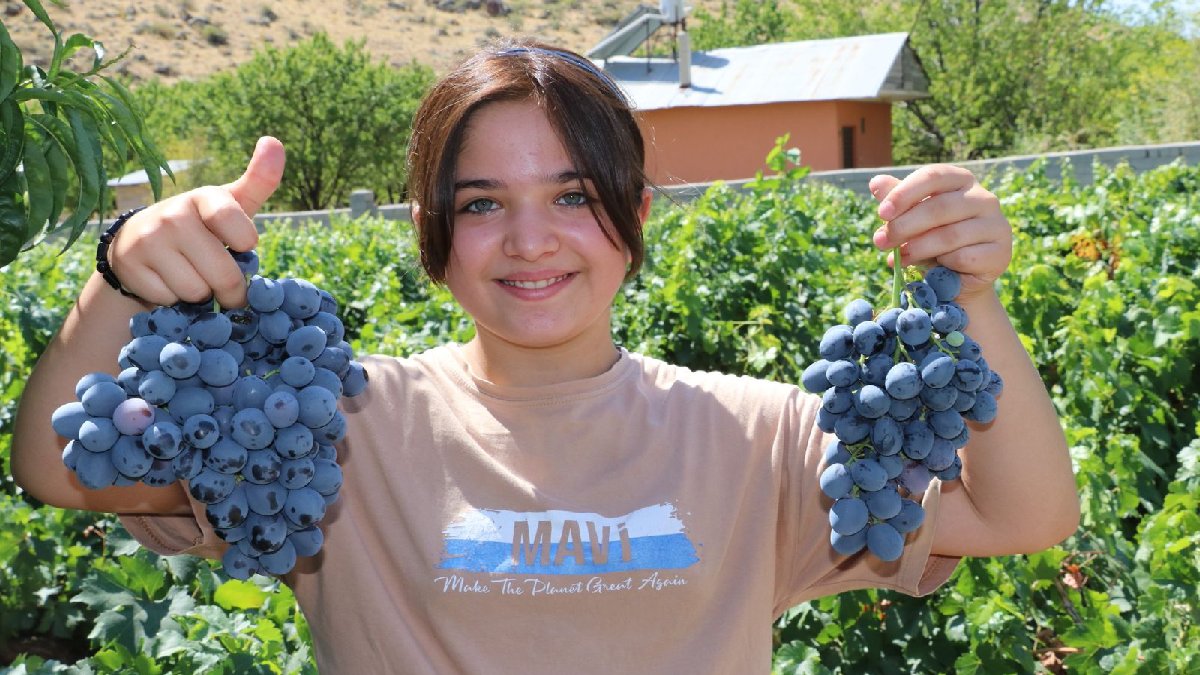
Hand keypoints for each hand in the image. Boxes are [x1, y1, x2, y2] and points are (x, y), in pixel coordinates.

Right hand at [108, 137, 285, 307]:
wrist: (142, 242)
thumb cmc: (203, 226)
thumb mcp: (231, 205)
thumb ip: (259, 180)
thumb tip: (273, 140)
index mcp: (204, 198)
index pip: (239, 230)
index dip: (245, 246)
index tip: (241, 244)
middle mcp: (173, 214)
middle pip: (223, 275)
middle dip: (230, 289)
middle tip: (224, 282)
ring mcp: (148, 239)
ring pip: (196, 292)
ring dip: (201, 295)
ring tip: (191, 275)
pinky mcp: (129, 265)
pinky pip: (170, 300)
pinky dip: (174, 300)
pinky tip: (167, 281)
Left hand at [868, 165, 1011, 301]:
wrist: (959, 278)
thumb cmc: (933, 240)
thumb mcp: (912, 218)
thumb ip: (897, 200)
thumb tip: (876, 182)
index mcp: (961, 180)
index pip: (933, 176)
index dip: (904, 193)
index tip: (881, 213)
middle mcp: (984, 198)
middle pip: (939, 207)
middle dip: (904, 226)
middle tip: (881, 242)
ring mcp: (996, 225)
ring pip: (949, 235)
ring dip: (917, 249)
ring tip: (898, 260)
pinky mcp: (1000, 253)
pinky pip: (964, 258)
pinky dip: (942, 265)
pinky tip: (931, 270)